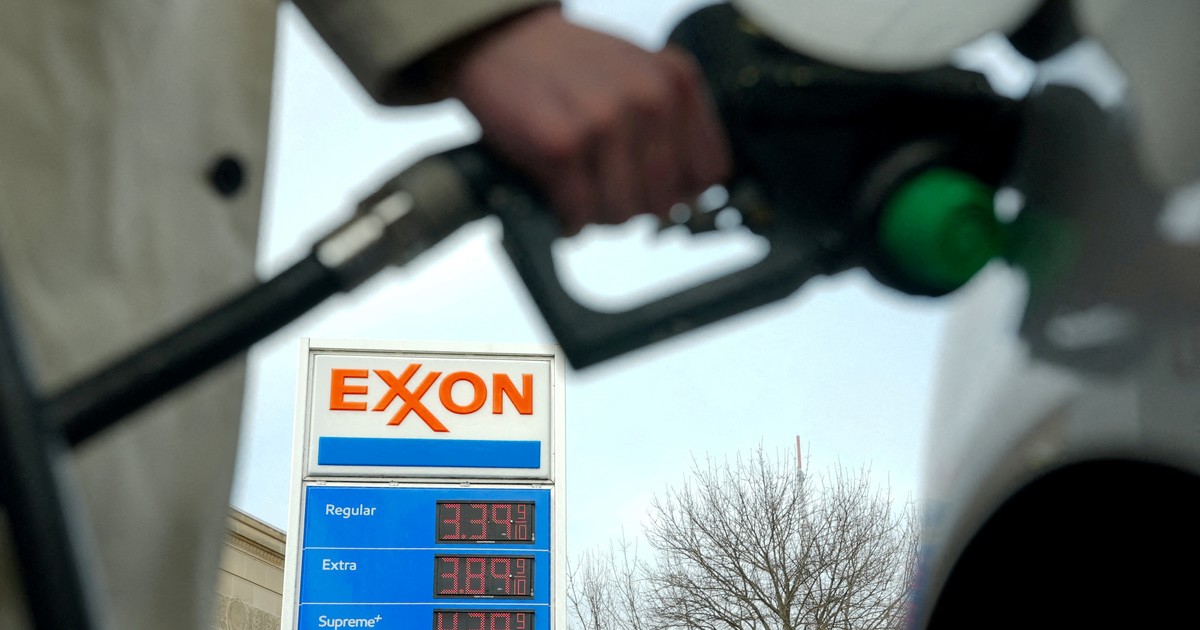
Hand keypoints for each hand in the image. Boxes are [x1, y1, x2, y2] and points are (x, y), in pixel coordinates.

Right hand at [443, 6, 729, 233]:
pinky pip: (578, 213)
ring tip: (582, 195)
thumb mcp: (638, 76)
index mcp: (676, 80)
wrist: (501, 41)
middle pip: (664, 201)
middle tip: (607, 195)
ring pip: (622, 213)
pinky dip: (568, 219)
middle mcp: (649, 98)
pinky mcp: (561, 144)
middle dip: (633, 209)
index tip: (655, 193)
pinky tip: (560, 200)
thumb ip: (670, 126)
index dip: (682, 193)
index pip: (709, 172)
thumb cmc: (568, 67)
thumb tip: (687, 198)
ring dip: (598, 216)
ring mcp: (606, 121)